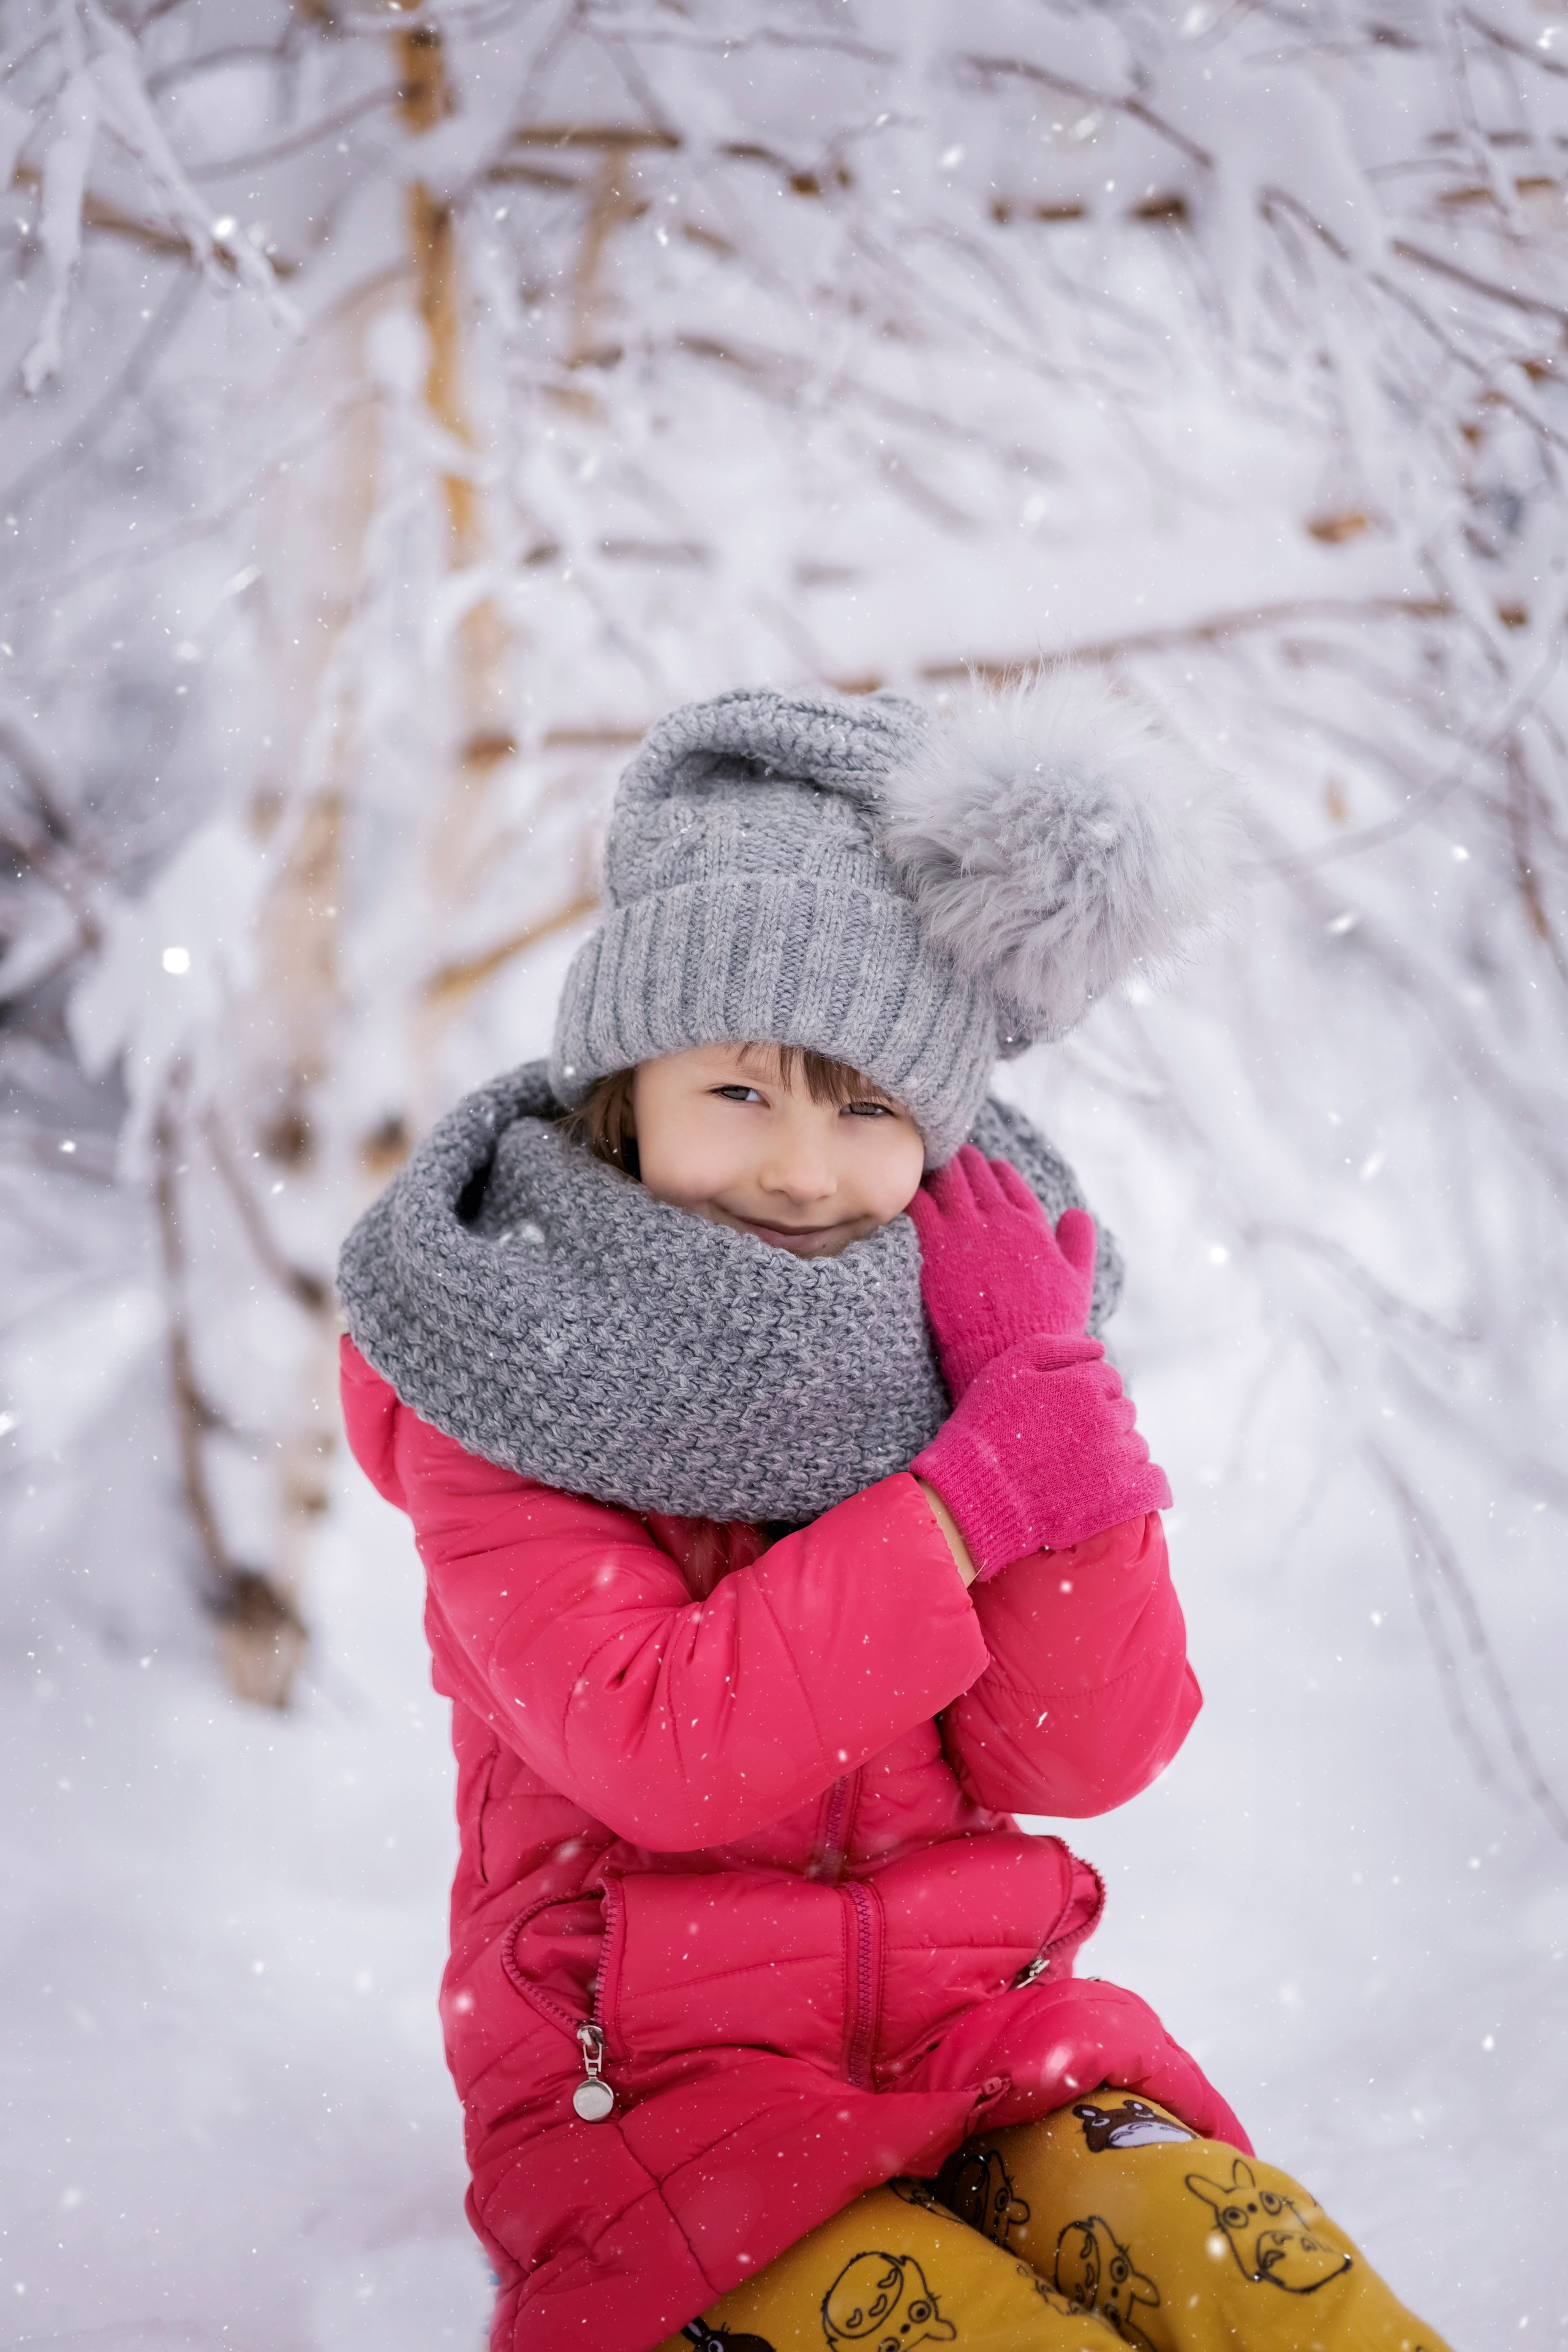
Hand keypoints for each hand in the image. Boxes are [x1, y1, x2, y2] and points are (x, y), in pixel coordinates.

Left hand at [908, 1144, 1096, 1399]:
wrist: (1010, 1354)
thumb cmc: (1047, 1327)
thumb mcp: (1078, 1282)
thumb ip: (1078, 1243)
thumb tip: (1076, 1212)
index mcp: (1032, 1225)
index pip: (1010, 1183)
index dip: (997, 1171)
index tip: (988, 1165)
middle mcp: (999, 1220)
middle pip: (977, 1176)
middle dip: (965, 1161)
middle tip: (954, 1154)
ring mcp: (966, 1232)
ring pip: (949, 1183)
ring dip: (941, 1170)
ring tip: (931, 1162)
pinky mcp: (936, 1248)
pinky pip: (920, 1206)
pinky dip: (915, 1193)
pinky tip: (908, 1190)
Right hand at [911, 1333, 1170, 1580]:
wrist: (973, 1495)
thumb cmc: (985, 1429)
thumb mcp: (1008, 1369)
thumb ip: (1057, 1348)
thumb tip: (1099, 1348)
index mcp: (1084, 1385)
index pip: (1107, 1380)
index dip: (1084, 1394)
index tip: (1063, 1414)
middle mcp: (1107, 1419)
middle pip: (1123, 1412)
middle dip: (1101, 1423)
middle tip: (1067, 1443)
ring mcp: (1116, 1461)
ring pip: (1136, 1447)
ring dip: (1117, 1454)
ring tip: (1080, 1470)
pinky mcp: (1120, 1500)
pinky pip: (1154, 1485)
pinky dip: (1147, 1487)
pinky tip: (1126, 1491)